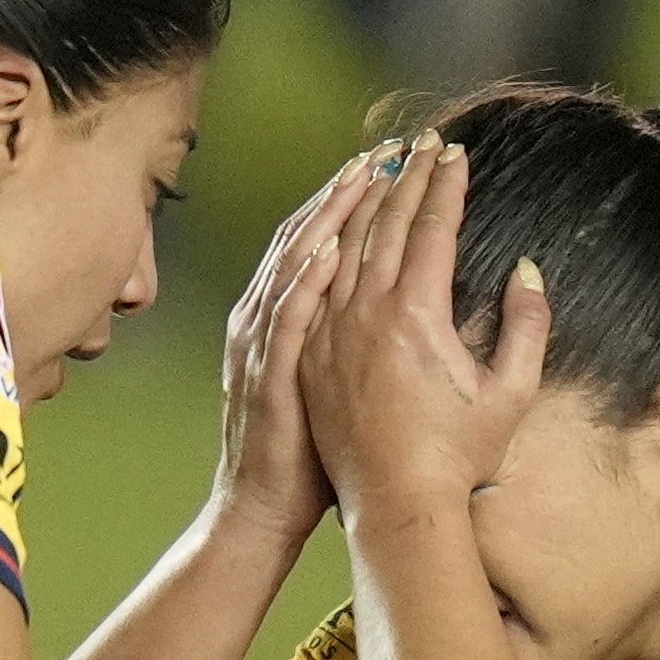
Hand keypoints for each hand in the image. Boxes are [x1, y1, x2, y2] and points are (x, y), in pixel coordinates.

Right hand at [213, 148, 378, 537]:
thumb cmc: (305, 456)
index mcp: (289, 320)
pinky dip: (307, 279)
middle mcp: (269, 319)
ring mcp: (265, 345)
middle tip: (393, 148)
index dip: (356, 199)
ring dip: (333, 215)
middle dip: (352, 188)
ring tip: (368, 175)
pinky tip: (332, 246)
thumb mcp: (323, 382)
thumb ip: (347, 337)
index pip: (324, 241)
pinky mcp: (269, 376)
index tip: (396, 162)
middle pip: (312, 235)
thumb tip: (390, 298)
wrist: (263, 511)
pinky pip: (288, 318)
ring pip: (297, 263)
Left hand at [305, 128, 553, 521]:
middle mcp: (366, 312)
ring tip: (379, 166)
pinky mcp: (311, 350)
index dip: (447, 186)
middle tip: (423, 144)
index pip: (433, 228)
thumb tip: (526, 270)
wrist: (394, 506)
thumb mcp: (511, 393)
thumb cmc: (457, 457)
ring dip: (364, 199)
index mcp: (416, 314)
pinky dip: (329, 244)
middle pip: (387, 223)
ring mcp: (331, 330)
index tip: (456, 154)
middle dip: (408, 177)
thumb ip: (526, 326)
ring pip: (345, 244)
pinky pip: (317, 281)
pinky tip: (337, 225)